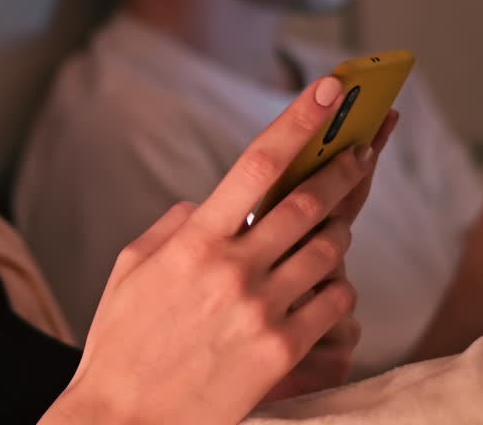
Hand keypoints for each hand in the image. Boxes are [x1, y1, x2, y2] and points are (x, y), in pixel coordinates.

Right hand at [46, 78, 397, 424]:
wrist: (125, 421)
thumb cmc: (121, 344)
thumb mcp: (131, 271)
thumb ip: (172, 228)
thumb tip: (204, 205)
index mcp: (194, 241)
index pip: (257, 163)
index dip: (300, 120)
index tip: (329, 90)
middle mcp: (232, 269)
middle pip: (308, 201)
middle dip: (343, 168)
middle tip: (361, 150)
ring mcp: (260, 310)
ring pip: (329, 252)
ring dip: (339, 234)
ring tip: (334, 228)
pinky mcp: (282, 351)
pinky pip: (334, 304)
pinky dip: (338, 289)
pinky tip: (328, 288)